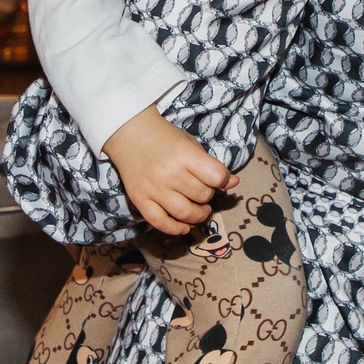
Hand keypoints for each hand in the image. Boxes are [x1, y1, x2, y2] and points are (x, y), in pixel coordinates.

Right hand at [102, 107, 230, 235]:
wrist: (130, 134)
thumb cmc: (164, 138)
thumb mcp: (191, 144)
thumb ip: (211, 165)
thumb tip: (234, 183)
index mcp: (184, 155)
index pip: (216, 177)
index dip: (224, 180)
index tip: (220, 179)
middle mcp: (169, 173)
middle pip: (202, 195)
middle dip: (208, 195)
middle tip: (204, 190)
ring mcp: (154, 189)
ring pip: (186, 213)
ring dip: (199, 215)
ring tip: (200, 209)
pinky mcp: (140, 200)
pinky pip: (161, 223)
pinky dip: (176, 228)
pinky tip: (184, 226)